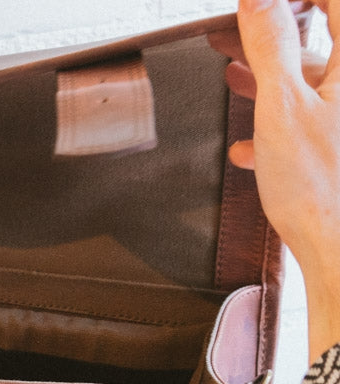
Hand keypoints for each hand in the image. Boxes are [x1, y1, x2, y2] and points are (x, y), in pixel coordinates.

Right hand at [213, 0, 339, 358]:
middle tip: (240, 28)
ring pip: (314, 79)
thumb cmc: (321, 186)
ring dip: (274, 74)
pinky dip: (279, 123)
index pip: (333, 1)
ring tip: (233, 74)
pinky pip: (311, 121)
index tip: (255, 5)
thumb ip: (271, 45)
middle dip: (279, 29)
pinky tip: (248, 144)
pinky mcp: (337, 153)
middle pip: (325, 36)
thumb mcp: (282, 107)